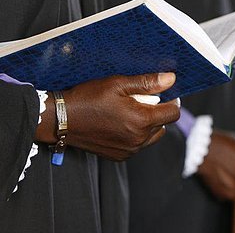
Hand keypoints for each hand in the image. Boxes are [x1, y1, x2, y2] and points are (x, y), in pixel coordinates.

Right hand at [35, 73, 179, 160]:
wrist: (60, 119)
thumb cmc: (89, 98)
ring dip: (149, 125)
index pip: (173, 113)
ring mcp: (129, 150)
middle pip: (164, 125)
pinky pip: (138, 145)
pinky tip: (121, 124)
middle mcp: (138, 140)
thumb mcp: (118, 84)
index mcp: (141, 121)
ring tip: (132, 112)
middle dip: (158, 112)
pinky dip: (136, 135)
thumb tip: (171, 79)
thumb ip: (147, 83)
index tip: (166, 94)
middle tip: (142, 101)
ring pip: (152, 137)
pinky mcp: (119, 156)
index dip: (172, 101)